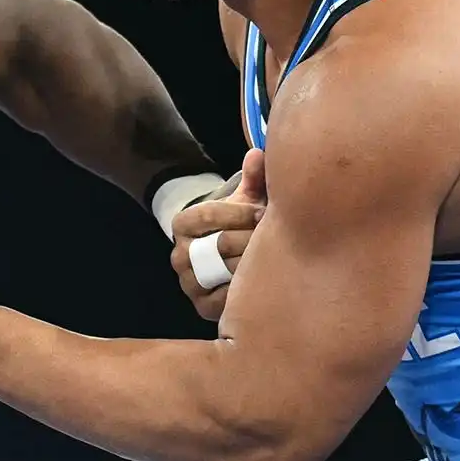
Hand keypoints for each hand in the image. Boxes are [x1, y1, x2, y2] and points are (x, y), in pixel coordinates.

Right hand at [169, 147, 265, 321]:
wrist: (226, 261)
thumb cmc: (237, 225)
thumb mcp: (242, 201)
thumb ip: (252, 179)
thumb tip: (260, 153)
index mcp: (183, 224)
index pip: (206, 214)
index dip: (239, 213)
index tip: (263, 212)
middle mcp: (180, 255)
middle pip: (219, 245)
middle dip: (253, 238)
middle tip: (279, 236)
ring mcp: (189, 283)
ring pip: (224, 272)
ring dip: (255, 264)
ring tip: (277, 256)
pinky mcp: (202, 307)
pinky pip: (226, 299)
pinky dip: (247, 289)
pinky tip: (267, 280)